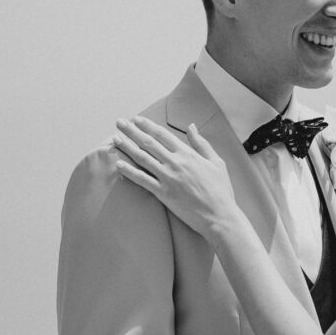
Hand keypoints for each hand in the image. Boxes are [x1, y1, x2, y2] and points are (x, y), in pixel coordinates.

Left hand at [113, 116, 241, 243]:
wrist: (219, 216)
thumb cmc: (220, 190)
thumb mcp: (216, 161)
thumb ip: (201, 143)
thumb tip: (191, 126)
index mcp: (188, 154)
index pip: (163, 135)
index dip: (147, 125)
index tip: (136, 119)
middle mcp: (175, 163)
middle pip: (148, 143)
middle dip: (132, 131)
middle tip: (119, 122)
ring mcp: (167, 178)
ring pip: (142, 158)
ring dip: (127, 147)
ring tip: (115, 139)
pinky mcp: (163, 194)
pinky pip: (142, 180)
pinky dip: (129, 172)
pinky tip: (118, 164)